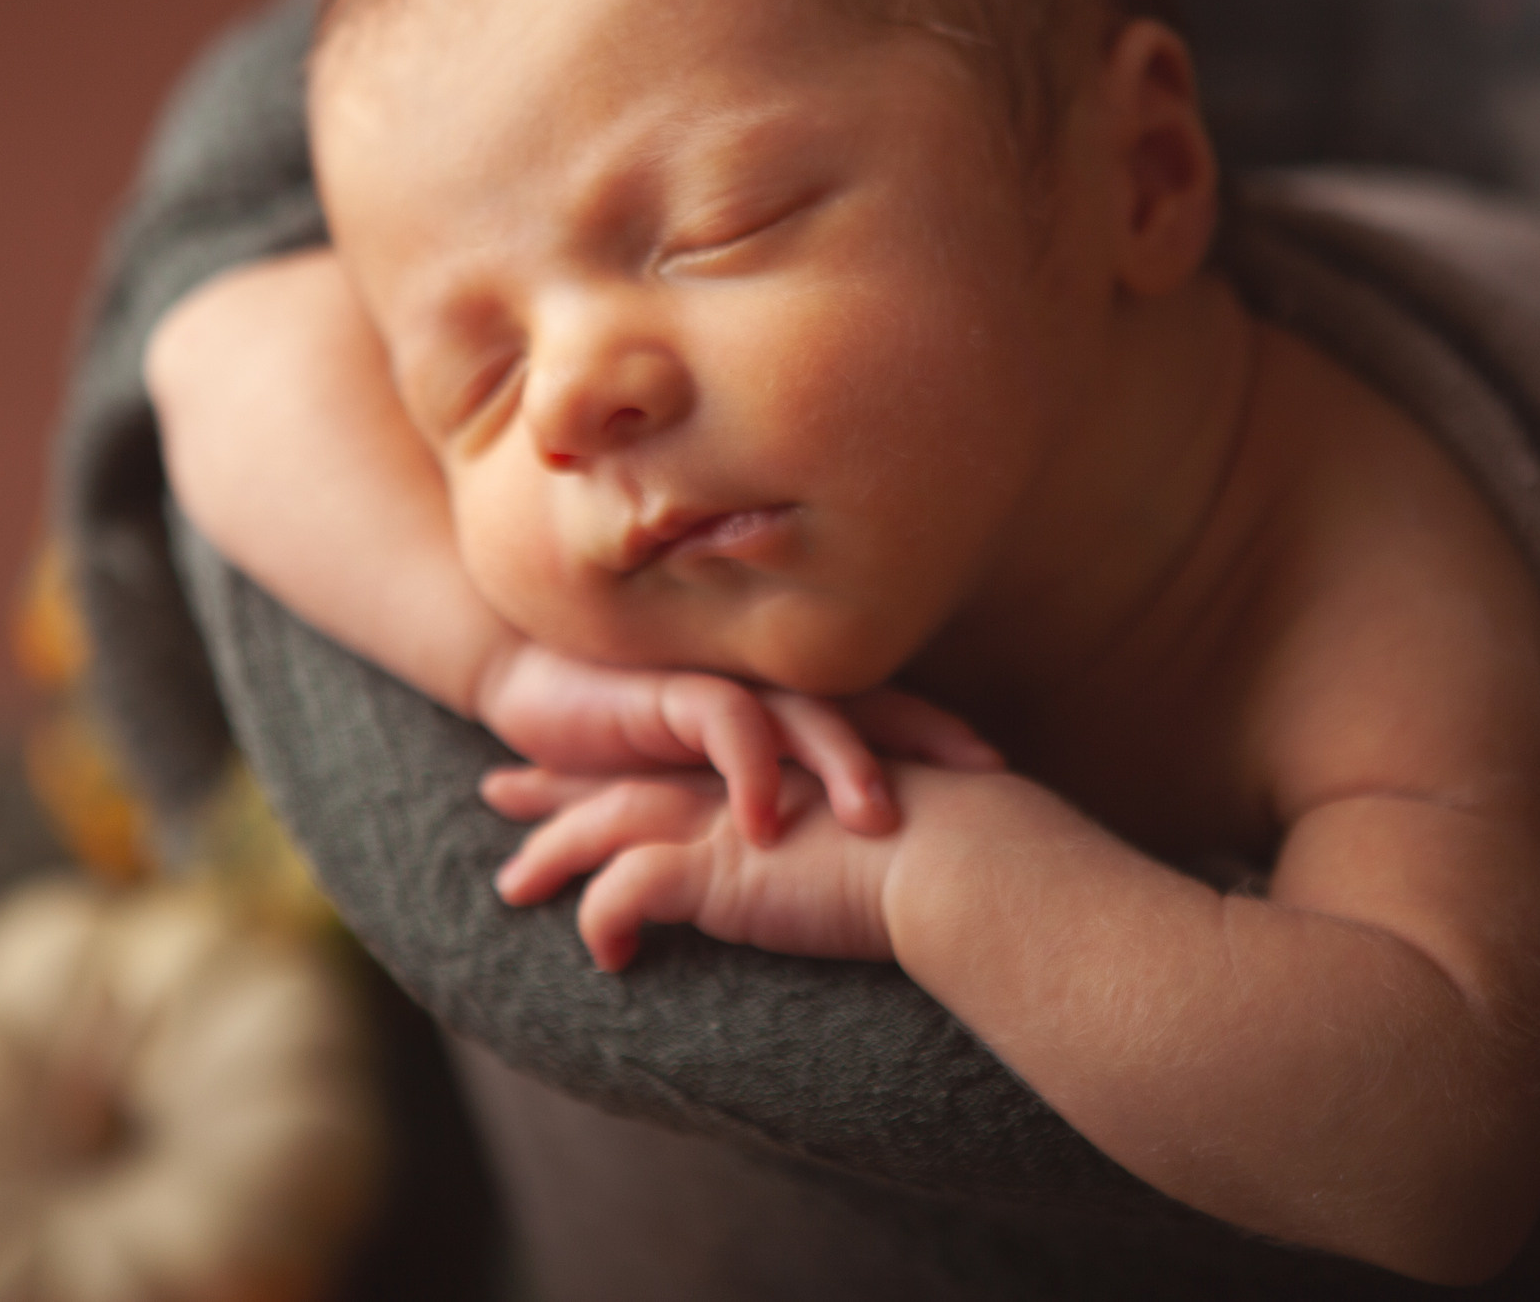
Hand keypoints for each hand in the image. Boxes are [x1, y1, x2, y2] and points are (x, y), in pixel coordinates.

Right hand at [475, 643, 1000, 845]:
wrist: (531, 687)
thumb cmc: (631, 736)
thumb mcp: (712, 775)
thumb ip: (774, 793)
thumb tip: (858, 855)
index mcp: (791, 702)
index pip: (886, 711)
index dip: (942, 737)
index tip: (1008, 780)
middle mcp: (770, 686)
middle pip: (869, 705)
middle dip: (929, 741)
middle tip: (986, 783)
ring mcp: (725, 683)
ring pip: (805, 714)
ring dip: (843, 765)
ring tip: (876, 820)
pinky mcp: (671, 691)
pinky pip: (725, 725)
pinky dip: (748, 774)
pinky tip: (763, 826)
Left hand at [482, 763, 906, 969]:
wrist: (957, 858)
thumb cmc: (943, 853)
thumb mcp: (877, 836)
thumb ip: (835, 837)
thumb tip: (833, 868)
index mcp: (765, 765)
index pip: (673, 756)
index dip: (620, 759)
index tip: (576, 763)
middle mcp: (733, 780)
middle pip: (622, 775)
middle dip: (557, 786)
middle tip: (499, 788)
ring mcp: (720, 817)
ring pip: (605, 825)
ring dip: (553, 853)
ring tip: (510, 886)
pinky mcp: (717, 863)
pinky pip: (628, 889)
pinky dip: (605, 919)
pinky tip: (608, 958)